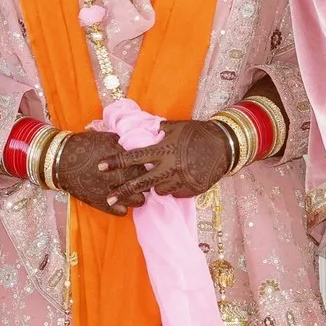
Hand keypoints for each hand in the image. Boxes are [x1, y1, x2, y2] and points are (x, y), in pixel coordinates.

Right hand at [52, 128, 141, 214]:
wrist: (61, 160)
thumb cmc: (84, 145)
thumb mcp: (106, 138)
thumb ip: (123, 144)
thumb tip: (135, 144)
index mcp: (124, 158)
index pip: (147, 167)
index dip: (148, 169)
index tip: (146, 169)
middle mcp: (121, 175)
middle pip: (146, 185)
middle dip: (145, 184)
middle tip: (141, 182)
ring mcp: (112, 190)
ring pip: (138, 201)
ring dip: (136, 197)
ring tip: (132, 194)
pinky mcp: (101, 202)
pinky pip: (121, 212)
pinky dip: (122, 207)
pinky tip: (119, 202)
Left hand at [108, 119, 236, 201]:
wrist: (225, 145)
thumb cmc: (197, 133)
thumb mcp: (176, 127)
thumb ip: (159, 133)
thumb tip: (145, 132)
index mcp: (163, 150)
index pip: (133, 157)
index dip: (115, 162)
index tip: (100, 167)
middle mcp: (169, 167)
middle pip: (141, 183)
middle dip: (123, 191)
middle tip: (108, 198)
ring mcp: (181, 181)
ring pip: (159, 191)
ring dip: (157, 186)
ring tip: (164, 177)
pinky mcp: (191, 190)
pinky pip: (175, 193)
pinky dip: (174, 187)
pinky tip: (180, 178)